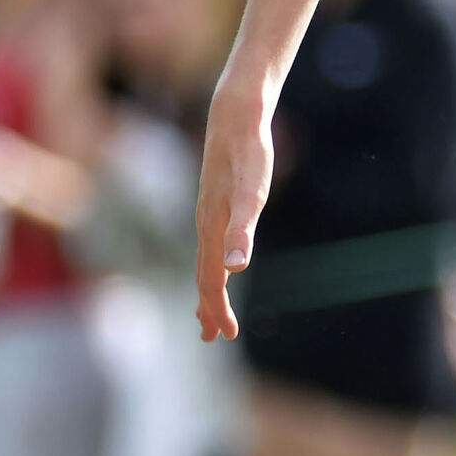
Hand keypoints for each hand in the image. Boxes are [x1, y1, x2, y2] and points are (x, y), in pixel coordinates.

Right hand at [194, 91, 275, 341]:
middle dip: (208, 308)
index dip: (217, 309)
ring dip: (208, 289)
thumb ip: (242, 231)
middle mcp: (206, 225)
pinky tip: (222, 263)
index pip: (211, 279)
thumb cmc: (247, 156)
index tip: (226, 335)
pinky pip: (212, 242)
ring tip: (211, 312)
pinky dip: (214, 262)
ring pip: (206, 260)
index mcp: (213, 229)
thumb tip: (235, 268)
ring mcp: (209, 213)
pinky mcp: (217, 202)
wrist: (236, 118)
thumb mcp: (250, 195)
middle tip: (215, 337)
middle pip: (204, 275)